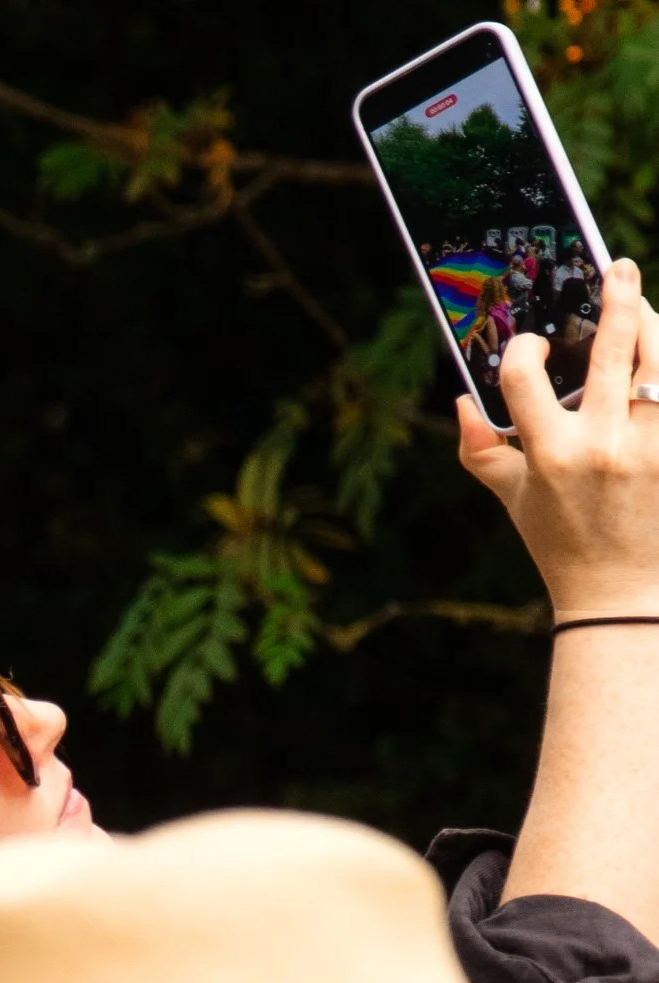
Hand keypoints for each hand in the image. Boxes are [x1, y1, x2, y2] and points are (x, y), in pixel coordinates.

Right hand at [460, 256, 658, 619]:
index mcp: (550, 456)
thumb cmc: (563, 545)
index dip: (522, 349)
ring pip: (658, 360)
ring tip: (646, 312)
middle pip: (613, 349)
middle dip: (619, 298)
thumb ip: (482, 451)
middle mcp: (600, 448)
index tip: (533, 344)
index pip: (523, 378)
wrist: (620, 595)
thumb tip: (462, 400)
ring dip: (654, 326)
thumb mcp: (514, 501)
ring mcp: (647, 450)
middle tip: (620, 268)